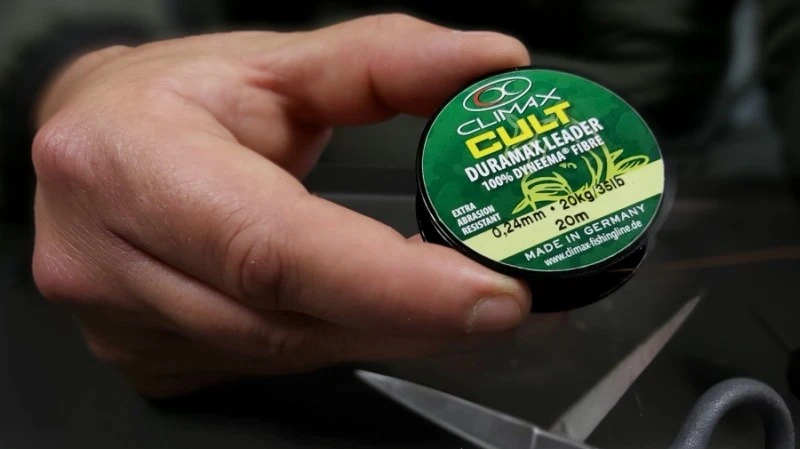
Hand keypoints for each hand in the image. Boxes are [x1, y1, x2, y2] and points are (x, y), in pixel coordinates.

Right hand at [31, 14, 533, 397]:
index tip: (488, 296)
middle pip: (284, 319)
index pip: (270, 246)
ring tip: (449, 303)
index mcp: (128, 164)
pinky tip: (374, 312)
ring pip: (283, 353)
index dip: (386, 282)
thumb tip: (491, 63)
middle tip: (498, 304)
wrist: (92, 147)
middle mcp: (107, 261)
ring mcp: (124, 325)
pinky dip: (335, 339)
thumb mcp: (275, 63)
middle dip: (408, 319)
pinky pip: (266, 363)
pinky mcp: (150, 359)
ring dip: (380, 333)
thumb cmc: (172, 99)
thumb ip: (387, 60)